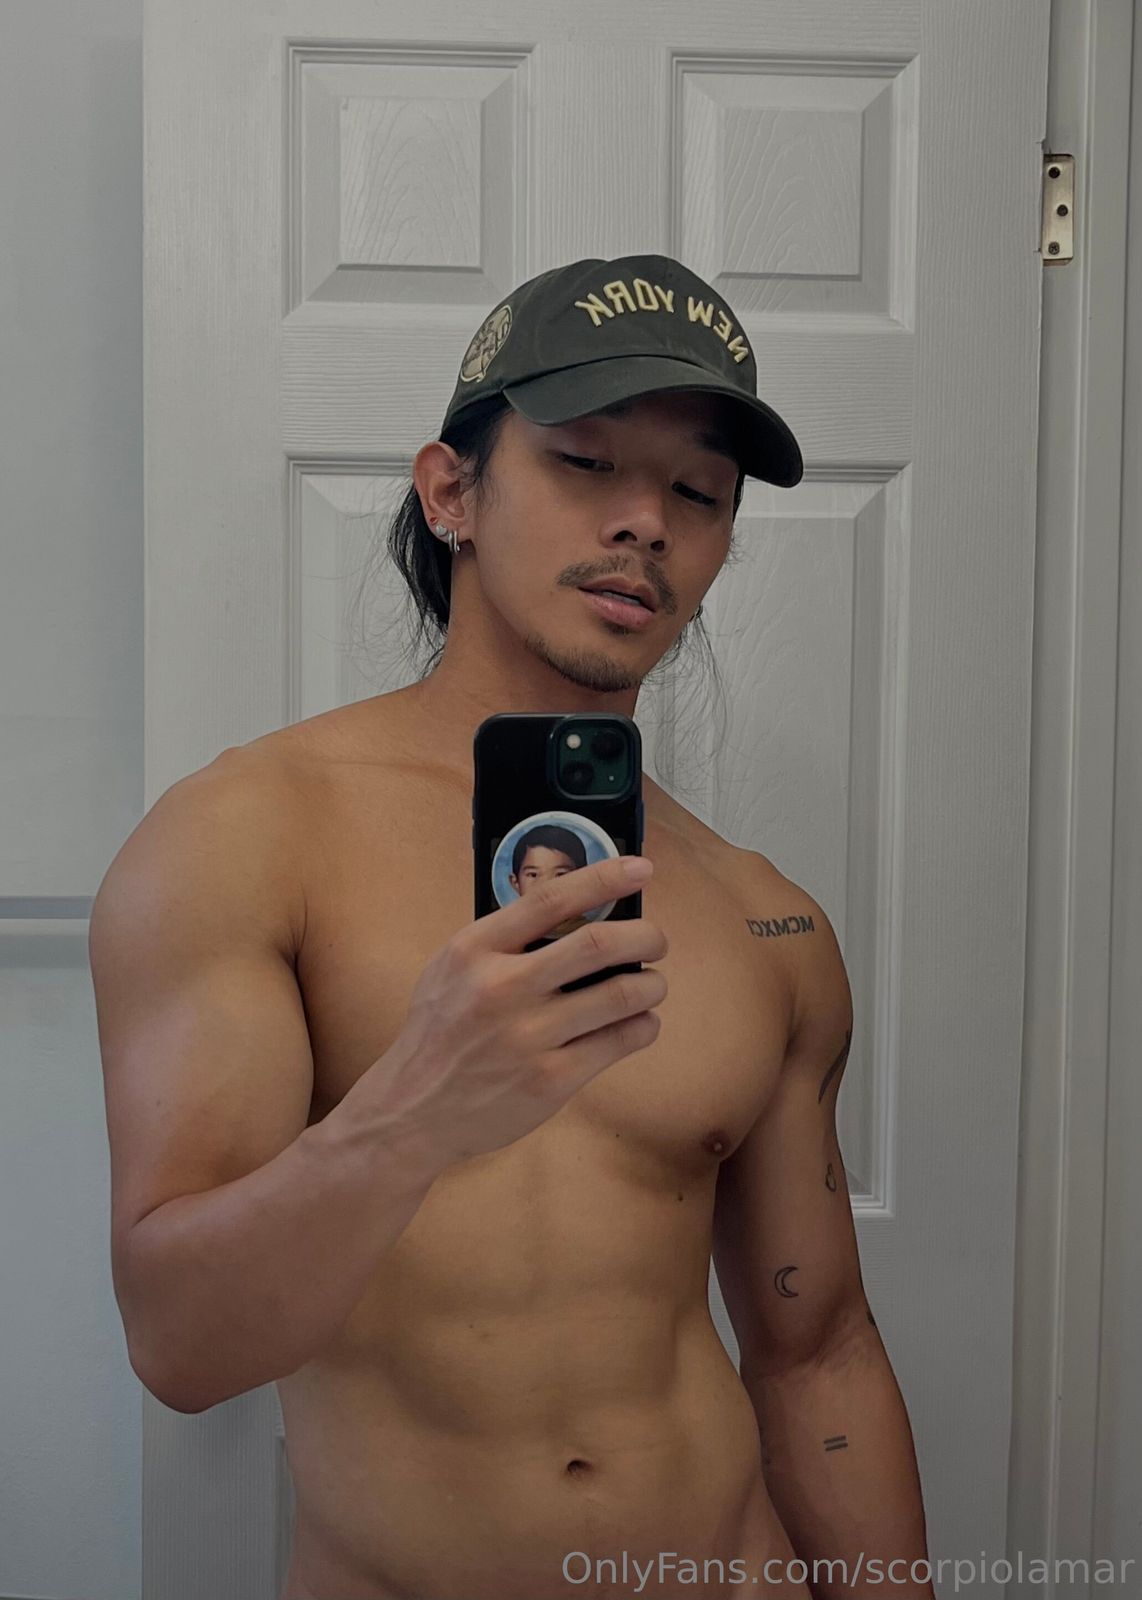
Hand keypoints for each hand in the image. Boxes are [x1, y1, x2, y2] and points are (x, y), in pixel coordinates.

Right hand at [374, 855, 666, 1166]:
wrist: (413, 1110)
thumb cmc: (440, 1033)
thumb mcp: (451, 969)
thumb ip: (502, 940)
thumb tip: (577, 910)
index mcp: (476, 950)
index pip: (551, 899)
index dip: (605, 878)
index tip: (642, 869)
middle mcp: (502, 988)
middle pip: (598, 944)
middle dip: (645, 936)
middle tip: (657, 940)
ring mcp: (528, 1037)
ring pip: (620, 995)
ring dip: (652, 985)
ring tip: (652, 985)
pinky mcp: (550, 1080)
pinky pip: (619, 1041)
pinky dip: (643, 1026)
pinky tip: (640, 1023)